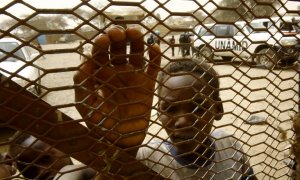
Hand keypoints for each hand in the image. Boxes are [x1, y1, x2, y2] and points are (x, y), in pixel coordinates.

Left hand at [74, 26, 160, 147]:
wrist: (122, 140)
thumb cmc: (101, 123)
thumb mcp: (86, 106)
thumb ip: (83, 85)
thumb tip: (85, 62)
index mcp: (100, 74)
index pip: (100, 53)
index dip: (101, 43)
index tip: (104, 40)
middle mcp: (117, 71)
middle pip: (118, 48)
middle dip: (118, 37)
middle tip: (119, 33)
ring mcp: (134, 77)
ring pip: (136, 53)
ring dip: (136, 41)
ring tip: (135, 33)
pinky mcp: (148, 84)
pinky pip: (153, 67)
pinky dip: (155, 57)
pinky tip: (154, 48)